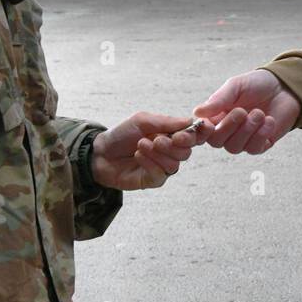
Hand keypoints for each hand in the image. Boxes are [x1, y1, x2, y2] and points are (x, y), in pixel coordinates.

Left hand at [91, 113, 213, 189]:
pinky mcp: (153, 180)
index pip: (195, 135)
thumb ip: (166, 122)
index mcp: (172, 135)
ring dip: (158, 153)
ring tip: (141, 145)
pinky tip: (138, 156)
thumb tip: (190, 121)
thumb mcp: (143, 121)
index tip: (196, 128)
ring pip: (175, 164)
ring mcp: (163, 167)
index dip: (200, 132)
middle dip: (174, 144)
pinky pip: (161, 174)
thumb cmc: (122, 134)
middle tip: (157, 139)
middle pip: (187, 151)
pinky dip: (150, 162)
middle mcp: (171, 152)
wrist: (101, 152)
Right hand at [193, 69, 300, 154]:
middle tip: (242, 111)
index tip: (210, 124)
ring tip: (259, 113)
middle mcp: (227, 130)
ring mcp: (243, 139)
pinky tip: (269, 120)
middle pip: (217, 142)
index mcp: (216, 115)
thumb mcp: (236, 86)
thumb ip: (218, 100)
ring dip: (247, 130)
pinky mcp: (260, 144)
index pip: (203, 131)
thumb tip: (196, 112)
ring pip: (235, 147)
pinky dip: (261, 135)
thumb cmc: (257, 84)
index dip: (202, 132)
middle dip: (229, 127)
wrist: (284, 87)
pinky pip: (254, 149)